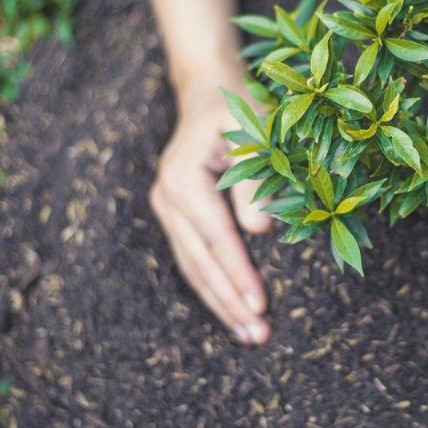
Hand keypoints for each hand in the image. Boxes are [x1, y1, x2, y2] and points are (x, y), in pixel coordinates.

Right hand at [149, 85, 272, 343]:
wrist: (207, 92)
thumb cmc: (239, 108)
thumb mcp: (255, 131)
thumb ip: (255, 180)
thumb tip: (260, 230)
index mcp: (184, 178)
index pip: (216, 237)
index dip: (238, 273)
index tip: (260, 305)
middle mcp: (167, 197)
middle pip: (200, 261)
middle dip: (230, 301)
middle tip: (258, 335)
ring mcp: (166, 208)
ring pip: (192, 267)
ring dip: (220, 303)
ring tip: (248, 335)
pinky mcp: (175, 216)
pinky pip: (192, 259)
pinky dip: (212, 287)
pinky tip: (231, 311)